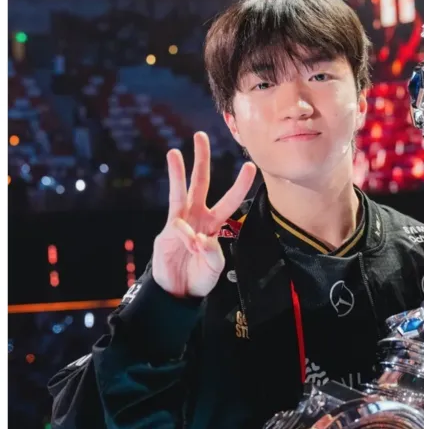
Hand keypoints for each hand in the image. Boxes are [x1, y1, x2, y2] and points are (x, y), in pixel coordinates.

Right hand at [152, 132, 256, 298]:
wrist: (176, 292)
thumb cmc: (199, 278)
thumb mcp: (214, 269)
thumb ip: (213, 255)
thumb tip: (201, 239)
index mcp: (214, 223)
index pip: (229, 199)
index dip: (240, 184)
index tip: (250, 166)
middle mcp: (198, 216)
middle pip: (200, 182)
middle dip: (201, 159)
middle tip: (201, 136)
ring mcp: (181, 222)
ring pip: (180, 191)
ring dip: (177, 172)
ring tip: (174, 152)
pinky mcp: (166, 233)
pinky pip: (178, 227)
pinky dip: (185, 234)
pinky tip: (189, 244)